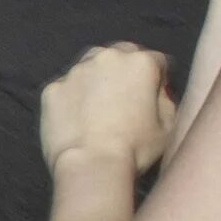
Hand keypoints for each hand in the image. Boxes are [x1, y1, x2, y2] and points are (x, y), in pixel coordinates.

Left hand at [39, 45, 177, 175]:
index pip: (157, 61)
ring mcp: (76, 71)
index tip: (153, 97)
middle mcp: (107, 57)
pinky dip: (72, 97)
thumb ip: (165, 100)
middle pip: (121, 54)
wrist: (90, 165)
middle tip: (125, 98)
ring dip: (97, 78)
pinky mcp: (52, 88)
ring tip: (97, 106)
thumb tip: (157, 92)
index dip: (158, 80)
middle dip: (126, 70)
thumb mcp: (169, 126)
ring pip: (90, 65)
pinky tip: (75, 118)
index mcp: (141, 63)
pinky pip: (66, 87)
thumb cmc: (136, 149)